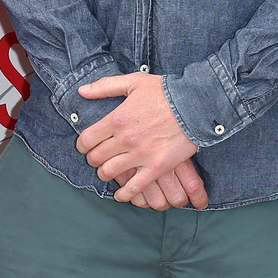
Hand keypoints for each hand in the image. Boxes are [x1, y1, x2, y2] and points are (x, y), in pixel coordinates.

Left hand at [75, 73, 206, 209]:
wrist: (195, 105)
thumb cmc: (164, 91)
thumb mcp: (133, 82)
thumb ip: (105, 86)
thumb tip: (82, 91)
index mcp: (117, 119)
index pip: (86, 140)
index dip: (82, 145)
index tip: (86, 146)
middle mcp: (125, 139)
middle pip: (96, 158)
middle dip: (93, 160)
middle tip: (98, 158)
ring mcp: (141, 155)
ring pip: (110, 173)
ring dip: (105, 174)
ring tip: (109, 171)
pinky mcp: (157, 167)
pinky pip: (134, 187)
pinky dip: (124, 194)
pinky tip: (121, 194)